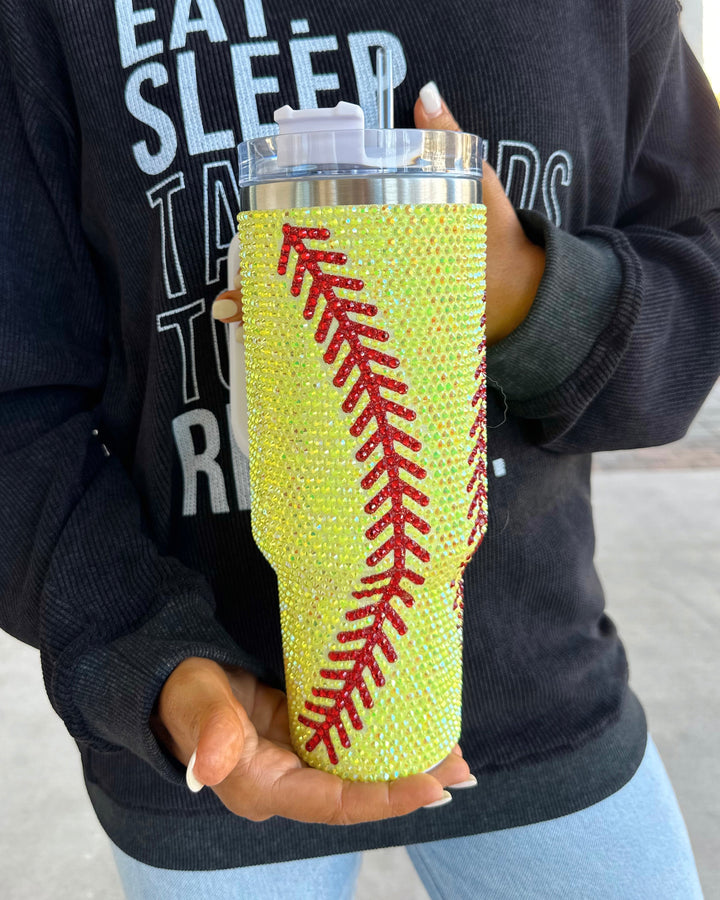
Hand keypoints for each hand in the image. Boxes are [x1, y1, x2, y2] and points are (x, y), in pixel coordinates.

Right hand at [152, 657, 472, 823]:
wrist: (172, 676)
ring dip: (405, 763)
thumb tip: (211, 769)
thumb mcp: (194, 699)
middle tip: (462, 769)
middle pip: (359, 794)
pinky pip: (351, 744)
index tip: (433, 786)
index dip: (386, 799)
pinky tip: (414, 727)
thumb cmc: (180, 688)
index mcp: (262, 787)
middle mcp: (286, 784)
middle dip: (411, 784)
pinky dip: (383, 739)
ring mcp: (296, 761)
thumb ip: (209, 729)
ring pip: (360, 770)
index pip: (335, 804)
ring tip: (453, 752)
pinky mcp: (303, 735)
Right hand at [212, 88, 544, 342]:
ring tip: (237, 324)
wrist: (525, 302)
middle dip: (256, 287)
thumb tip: (424, 95)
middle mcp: (362, 269)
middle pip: (295, 275)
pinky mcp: (381, 338)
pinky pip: (337, 345)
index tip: (248, 237)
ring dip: (267, 320)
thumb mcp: (474, 190)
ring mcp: (368, 305)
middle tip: (231, 303)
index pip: (312, 229)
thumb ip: (450, 143)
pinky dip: (304, 353)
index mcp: (372, 230)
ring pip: (306, 313)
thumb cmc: (496, 243)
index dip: (274, 234)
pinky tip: (278, 359)